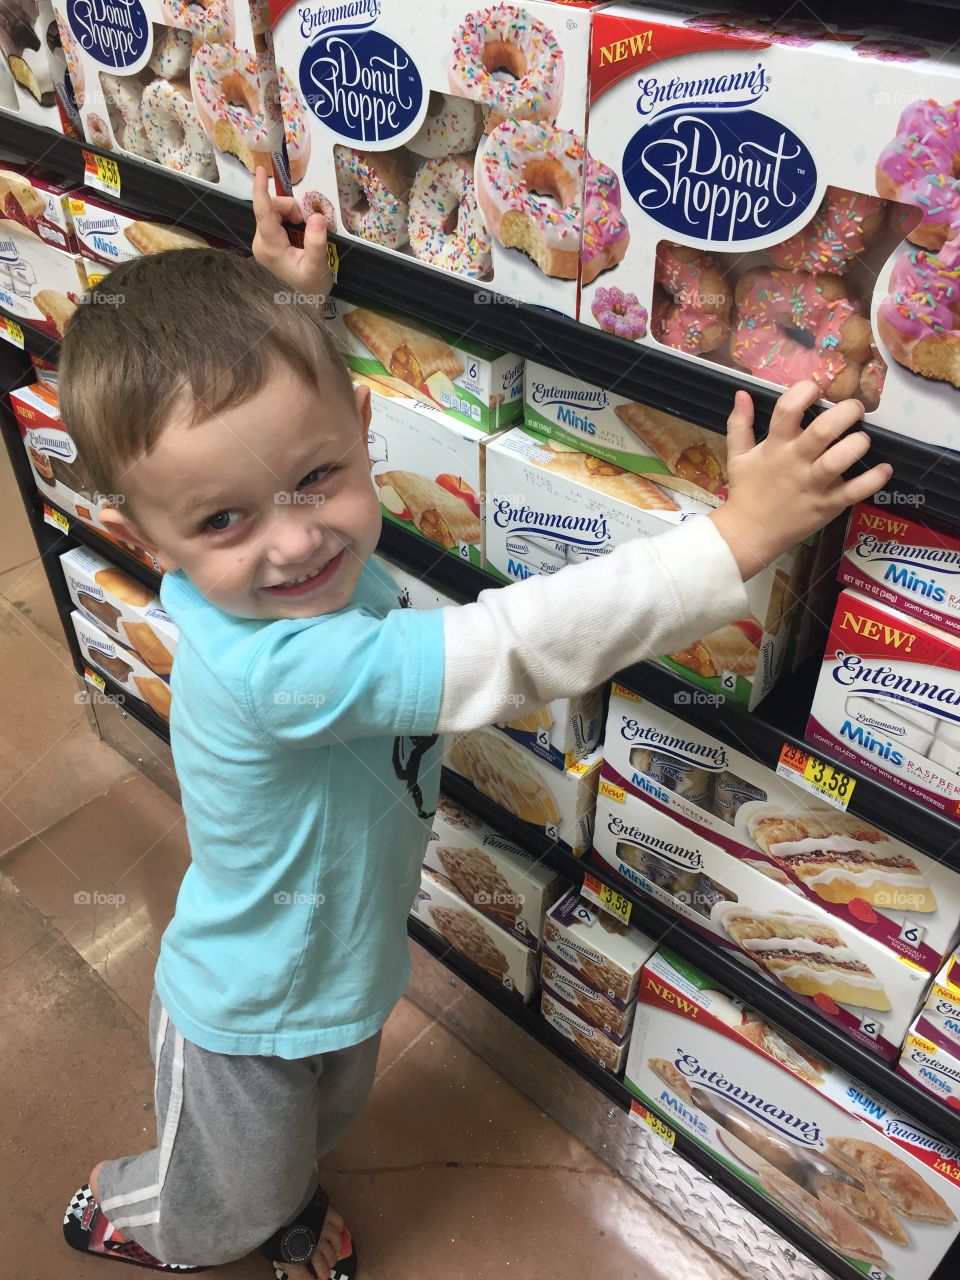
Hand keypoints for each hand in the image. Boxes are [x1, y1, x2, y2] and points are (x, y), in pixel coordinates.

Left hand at [251, 165, 331, 305]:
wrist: (302, 308)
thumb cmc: (309, 290)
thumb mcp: (317, 266)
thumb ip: (317, 241)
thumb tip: (317, 215)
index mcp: (270, 247)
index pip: (262, 212)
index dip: (261, 189)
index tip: (260, 170)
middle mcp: (261, 242)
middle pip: (271, 208)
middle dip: (291, 208)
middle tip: (308, 224)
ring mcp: (263, 243)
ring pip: (274, 213)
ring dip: (292, 215)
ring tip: (305, 233)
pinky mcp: (267, 244)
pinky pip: (277, 221)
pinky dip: (290, 222)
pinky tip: (299, 236)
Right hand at [710, 380, 892, 580]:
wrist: (749, 533)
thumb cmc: (746, 491)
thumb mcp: (737, 455)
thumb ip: (739, 423)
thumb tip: (742, 393)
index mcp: (775, 445)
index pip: (788, 409)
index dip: (804, 391)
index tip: (815, 389)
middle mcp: (796, 461)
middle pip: (823, 430)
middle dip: (845, 412)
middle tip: (854, 409)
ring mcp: (813, 484)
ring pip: (840, 459)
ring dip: (857, 443)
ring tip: (863, 439)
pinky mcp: (827, 505)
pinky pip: (854, 491)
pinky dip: (873, 480)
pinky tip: (884, 469)